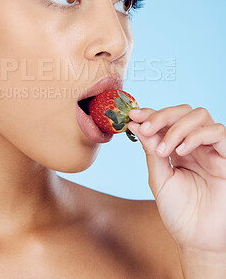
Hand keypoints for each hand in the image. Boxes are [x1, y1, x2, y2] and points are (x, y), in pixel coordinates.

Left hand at [127, 104, 225, 252]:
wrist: (196, 239)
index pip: (166, 120)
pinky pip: (217, 133)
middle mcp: (194, 144)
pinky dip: (196, 136)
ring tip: (164, 149)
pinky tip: (182, 151)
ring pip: (200, 116)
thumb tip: (136, 125)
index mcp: (177, 147)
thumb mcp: (159, 177)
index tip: (133, 116)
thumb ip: (151, 150)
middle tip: (146, 128)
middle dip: (162, 115)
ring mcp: (211, 149)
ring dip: (177, 127)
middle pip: (183, 111)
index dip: (150, 114)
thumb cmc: (178, 211)